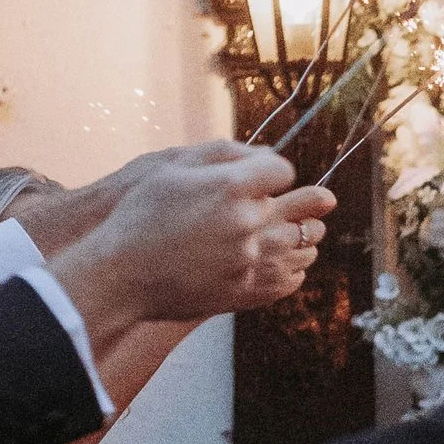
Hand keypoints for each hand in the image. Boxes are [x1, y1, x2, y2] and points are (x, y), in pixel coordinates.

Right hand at [42, 144, 331, 347]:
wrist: (120, 274)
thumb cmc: (140, 216)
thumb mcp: (171, 168)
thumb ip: (223, 155)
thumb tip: (265, 153)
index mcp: (230, 186)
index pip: (281, 171)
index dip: (277, 173)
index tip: (273, 178)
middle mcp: (246, 222)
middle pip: (302, 209)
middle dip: (310, 203)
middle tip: (323, 201)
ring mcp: (249, 260)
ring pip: (302, 245)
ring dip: (306, 236)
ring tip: (305, 232)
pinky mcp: (245, 291)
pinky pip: (288, 279)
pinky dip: (293, 269)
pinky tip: (286, 262)